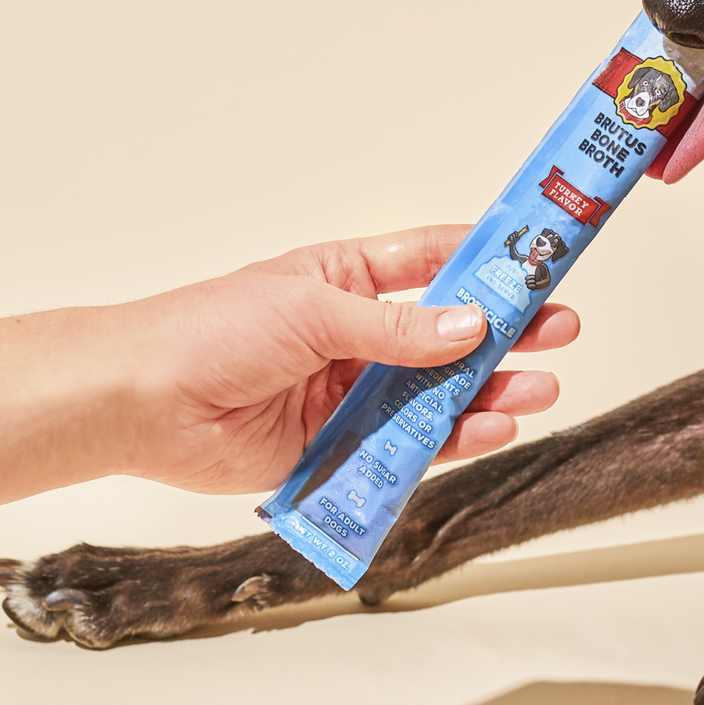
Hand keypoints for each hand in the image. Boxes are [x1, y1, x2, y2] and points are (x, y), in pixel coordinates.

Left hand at [110, 225, 579, 493]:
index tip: (544, 257)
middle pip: (448, 333)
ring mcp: (350, 392)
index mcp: (347, 278)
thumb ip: (397, 328)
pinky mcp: (338, 448)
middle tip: (560, 331)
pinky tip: (488, 429)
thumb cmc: (211, 330)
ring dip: (489, 390)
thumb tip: (472, 328)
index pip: (435, 260)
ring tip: (538, 389)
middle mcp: (356, 334)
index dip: (491, 260)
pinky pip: (406, 444)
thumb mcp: (313, 310)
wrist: (143, 402)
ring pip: (437, 392)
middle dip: (506, 333)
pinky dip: (450, 439)